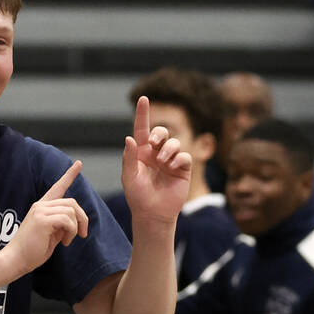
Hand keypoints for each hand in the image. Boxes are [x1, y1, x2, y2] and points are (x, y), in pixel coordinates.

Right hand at [5, 160, 87, 275]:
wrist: (15, 260)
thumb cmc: (32, 251)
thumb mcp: (50, 234)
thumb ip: (60, 224)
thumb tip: (74, 222)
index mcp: (41, 207)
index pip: (57, 187)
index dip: (69, 175)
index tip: (78, 164)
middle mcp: (40, 205)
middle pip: (72, 202)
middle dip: (82, 218)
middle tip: (82, 234)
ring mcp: (40, 211)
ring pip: (71, 211)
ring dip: (75, 228)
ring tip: (66, 241)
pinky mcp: (42, 219)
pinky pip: (68, 220)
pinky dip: (71, 232)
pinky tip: (64, 242)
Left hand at [122, 96, 189, 227]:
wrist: (153, 214)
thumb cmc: (137, 196)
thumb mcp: (129, 176)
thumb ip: (129, 157)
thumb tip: (129, 138)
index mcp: (141, 153)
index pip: (141, 129)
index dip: (142, 114)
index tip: (143, 99)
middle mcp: (156, 154)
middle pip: (161, 132)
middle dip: (158, 133)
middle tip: (153, 143)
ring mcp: (170, 161)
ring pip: (174, 143)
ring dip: (168, 148)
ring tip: (162, 161)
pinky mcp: (182, 170)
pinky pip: (184, 156)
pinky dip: (178, 158)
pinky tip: (171, 166)